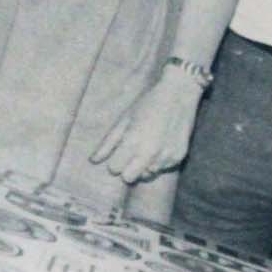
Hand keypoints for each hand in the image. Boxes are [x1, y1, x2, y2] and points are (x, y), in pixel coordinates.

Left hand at [90, 68, 201, 186]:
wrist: (179, 92)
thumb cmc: (148, 103)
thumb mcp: (124, 119)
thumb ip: (108, 142)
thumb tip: (93, 161)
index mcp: (132, 141)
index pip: (114, 169)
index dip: (115, 161)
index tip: (120, 151)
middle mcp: (149, 153)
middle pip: (129, 178)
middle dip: (127, 169)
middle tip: (131, 153)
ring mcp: (165, 157)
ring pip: (147, 175)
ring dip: (145, 165)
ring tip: (149, 145)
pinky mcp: (179, 157)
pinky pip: (163, 168)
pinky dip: (160, 160)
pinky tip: (162, 143)